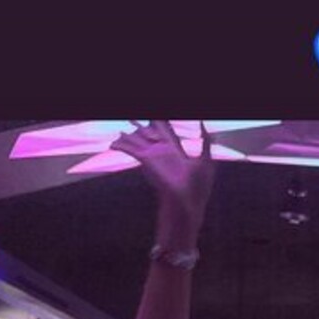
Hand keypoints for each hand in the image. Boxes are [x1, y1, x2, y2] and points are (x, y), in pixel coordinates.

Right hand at [114, 119, 214, 237]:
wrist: (187, 201)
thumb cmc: (198, 185)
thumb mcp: (206, 160)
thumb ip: (205, 141)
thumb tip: (204, 123)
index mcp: (176, 151)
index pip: (166, 132)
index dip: (160, 123)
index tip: (155, 117)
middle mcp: (162, 152)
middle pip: (149, 135)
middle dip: (140, 126)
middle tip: (131, 119)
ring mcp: (153, 157)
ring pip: (137, 142)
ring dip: (127, 136)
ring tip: (118, 132)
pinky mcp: (146, 161)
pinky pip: (131, 150)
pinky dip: (122, 146)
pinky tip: (112, 144)